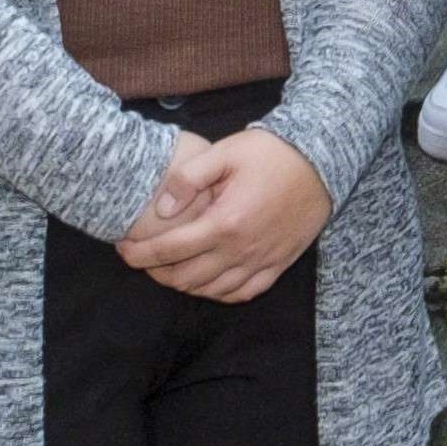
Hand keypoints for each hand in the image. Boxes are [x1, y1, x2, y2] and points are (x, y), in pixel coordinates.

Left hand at [115, 128, 330, 302]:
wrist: (323, 159)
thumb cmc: (273, 152)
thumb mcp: (226, 151)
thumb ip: (188, 178)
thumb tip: (162, 208)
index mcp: (224, 223)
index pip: (168, 250)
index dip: (138, 254)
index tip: (123, 248)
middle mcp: (241, 250)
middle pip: (185, 278)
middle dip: (156, 272)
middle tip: (144, 259)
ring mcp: (261, 260)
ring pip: (211, 290)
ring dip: (184, 284)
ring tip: (171, 269)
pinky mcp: (279, 263)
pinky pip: (243, 293)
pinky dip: (220, 294)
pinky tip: (210, 282)